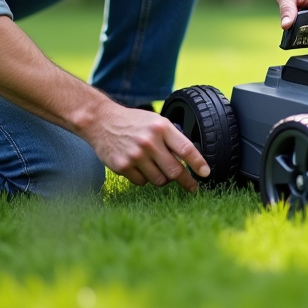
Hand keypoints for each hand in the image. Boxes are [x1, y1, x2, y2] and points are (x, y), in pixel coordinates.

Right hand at [86, 100, 210, 191]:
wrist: (102, 121)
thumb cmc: (133, 122)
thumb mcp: (156, 122)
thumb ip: (171, 138)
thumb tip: (191, 160)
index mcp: (161, 128)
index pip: (186, 149)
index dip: (199, 164)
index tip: (206, 173)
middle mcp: (149, 142)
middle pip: (175, 171)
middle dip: (185, 180)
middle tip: (191, 186)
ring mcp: (135, 155)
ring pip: (160, 180)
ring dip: (162, 178)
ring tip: (156, 167)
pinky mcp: (123, 166)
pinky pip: (143, 182)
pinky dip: (145, 178)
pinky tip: (139, 166)